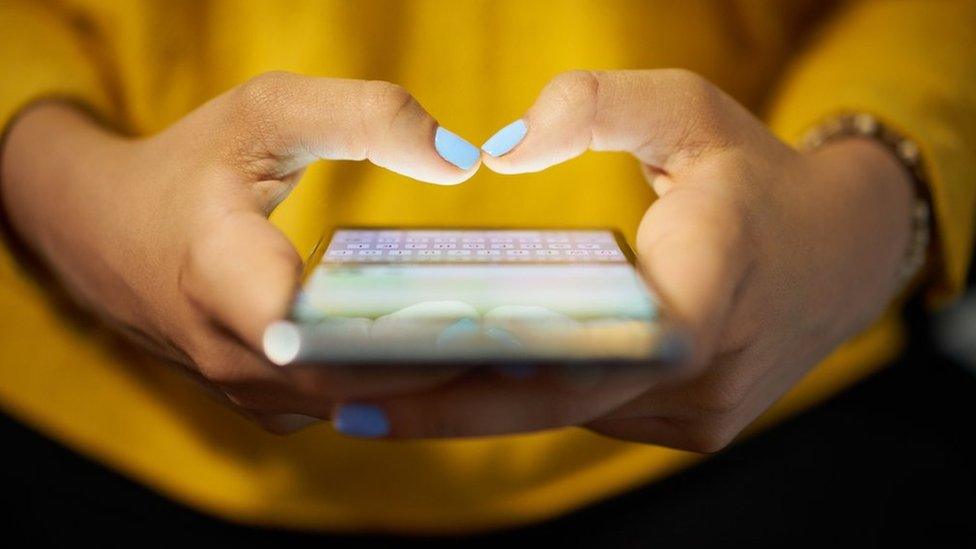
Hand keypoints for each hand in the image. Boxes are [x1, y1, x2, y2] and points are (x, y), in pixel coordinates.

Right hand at [0, 72, 479, 432]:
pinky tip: (458, 355)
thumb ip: (365, 116)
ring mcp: (246, 390)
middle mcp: (231, 354)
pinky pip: (345, 406)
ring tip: (516, 350)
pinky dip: (399, 387)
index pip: (317, 332)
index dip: (403, 334)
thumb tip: (463, 160)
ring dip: (431, 382)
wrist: (104, 231)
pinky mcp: (264, 403)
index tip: (484, 319)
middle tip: (538, 338)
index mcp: (220, 274)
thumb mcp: (267, 112)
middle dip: (446, 364)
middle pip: (357, 381)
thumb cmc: (190, 165)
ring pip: (357, 404)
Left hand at [339, 70, 914, 450]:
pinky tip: (464, 378)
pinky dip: (530, 398)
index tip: (383, 385)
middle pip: (555, 401)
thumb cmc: (755, 175)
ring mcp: (700, 413)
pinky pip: (593, 413)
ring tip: (382, 389)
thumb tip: (499, 149)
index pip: (588, 352)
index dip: (482, 378)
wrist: (842, 254)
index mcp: (708, 286)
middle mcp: (703, 373)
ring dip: (482, 404)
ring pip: (569, 414)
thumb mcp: (689, 109)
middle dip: (448, 405)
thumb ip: (596, 106)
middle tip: (343, 400)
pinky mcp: (692, 426)